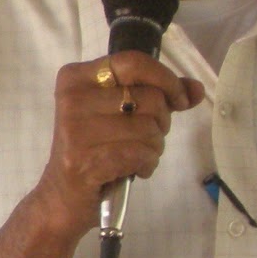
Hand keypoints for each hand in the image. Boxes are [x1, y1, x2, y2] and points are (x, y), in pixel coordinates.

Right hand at [33, 51, 203, 240]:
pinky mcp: (84, 160)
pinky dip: (147, 164)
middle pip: (149, 97)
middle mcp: (73, 99)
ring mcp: (76, 130)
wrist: (61, 195)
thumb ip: (157, 96)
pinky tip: (135, 169)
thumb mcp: (121, 115)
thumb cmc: (93, 150)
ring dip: (154, 147)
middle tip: (143, 138)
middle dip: (160, 122)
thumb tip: (195, 89)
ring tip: (135, 156)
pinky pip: (141, 154)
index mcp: (77, 78)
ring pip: (149, 129)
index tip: (179, 100)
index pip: (133, 62)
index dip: (166, 79)